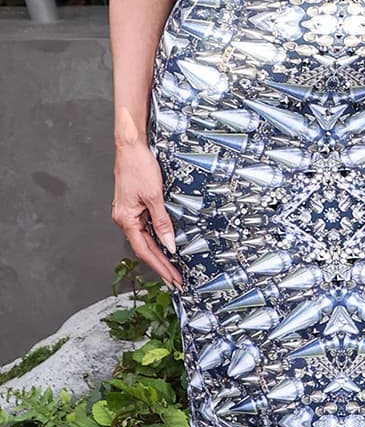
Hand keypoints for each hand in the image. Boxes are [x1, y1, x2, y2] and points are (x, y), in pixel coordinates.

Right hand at [112, 140, 181, 289]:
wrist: (131, 146)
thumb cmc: (138, 166)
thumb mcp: (154, 196)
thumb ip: (162, 222)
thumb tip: (170, 244)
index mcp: (126, 219)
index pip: (145, 251)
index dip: (160, 266)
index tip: (173, 279)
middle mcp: (125, 219)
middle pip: (145, 248)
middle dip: (161, 265)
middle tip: (176, 280)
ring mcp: (129, 213)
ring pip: (146, 239)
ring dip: (159, 254)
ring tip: (173, 268)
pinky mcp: (134, 205)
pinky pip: (146, 227)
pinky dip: (157, 238)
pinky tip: (166, 245)